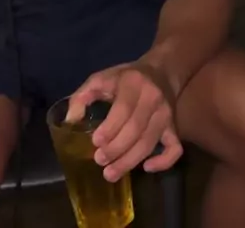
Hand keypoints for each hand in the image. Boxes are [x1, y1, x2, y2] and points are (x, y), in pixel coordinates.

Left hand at [66, 61, 182, 180]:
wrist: (159, 72)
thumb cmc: (124, 78)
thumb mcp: (101, 78)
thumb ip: (83, 96)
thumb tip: (69, 120)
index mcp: (133, 83)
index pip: (124, 109)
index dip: (110, 128)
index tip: (95, 142)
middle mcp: (153, 99)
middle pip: (136, 130)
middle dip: (116, 149)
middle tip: (99, 161)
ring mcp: (166, 115)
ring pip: (150, 142)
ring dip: (130, 161)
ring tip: (111, 173)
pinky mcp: (175, 127)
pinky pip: (175, 149)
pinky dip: (163, 162)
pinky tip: (146, 168)